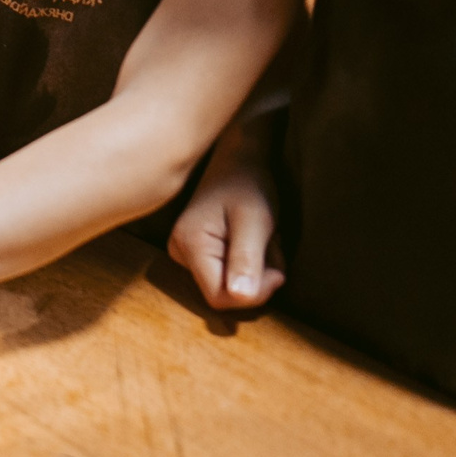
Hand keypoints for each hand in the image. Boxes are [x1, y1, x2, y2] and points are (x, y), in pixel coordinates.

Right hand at [166, 120, 284, 311]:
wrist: (239, 158)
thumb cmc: (249, 183)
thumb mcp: (254, 221)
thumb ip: (246, 259)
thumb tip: (239, 298)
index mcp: (189, 245)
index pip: (220, 298)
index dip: (254, 293)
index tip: (276, 269)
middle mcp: (179, 252)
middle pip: (224, 293)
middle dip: (256, 277)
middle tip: (269, 244)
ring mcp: (185, 251)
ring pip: (229, 284)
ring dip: (256, 269)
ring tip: (262, 237)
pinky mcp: (196, 250)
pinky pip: (227, 273)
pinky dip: (249, 263)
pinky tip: (253, 239)